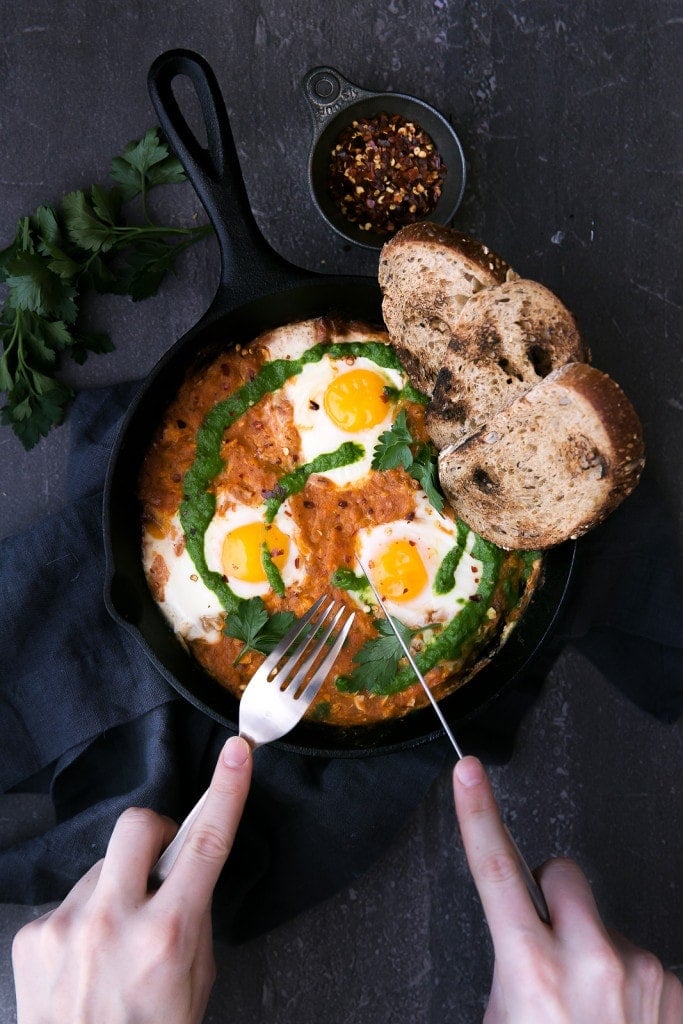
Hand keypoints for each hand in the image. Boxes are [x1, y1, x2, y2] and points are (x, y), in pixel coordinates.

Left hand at [12, 734, 251, 1023]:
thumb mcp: (194, 982)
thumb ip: (193, 919)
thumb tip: (184, 873)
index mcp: (167, 936)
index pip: (206, 844)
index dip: (226, 791)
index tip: (237, 754)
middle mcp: (114, 923)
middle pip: (137, 825)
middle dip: (153, 833)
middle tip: (158, 865)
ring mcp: (67, 926)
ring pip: (102, 867)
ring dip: (116, 890)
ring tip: (113, 943)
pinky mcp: (33, 934)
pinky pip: (71, 900)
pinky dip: (84, 919)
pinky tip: (84, 960)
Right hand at [453, 756, 682, 1023]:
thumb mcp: (501, 1021)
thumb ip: (512, 968)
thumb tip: (524, 936)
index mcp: (532, 968)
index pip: (494, 868)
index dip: (477, 813)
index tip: (468, 771)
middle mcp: (591, 961)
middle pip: (562, 873)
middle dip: (550, 895)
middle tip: (545, 946)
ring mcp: (642, 972)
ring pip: (605, 922)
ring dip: (594, 950)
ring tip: (591, 1011)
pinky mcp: (677, 987)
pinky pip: (643, 957)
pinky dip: (630, 983)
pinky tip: (622, 1022)